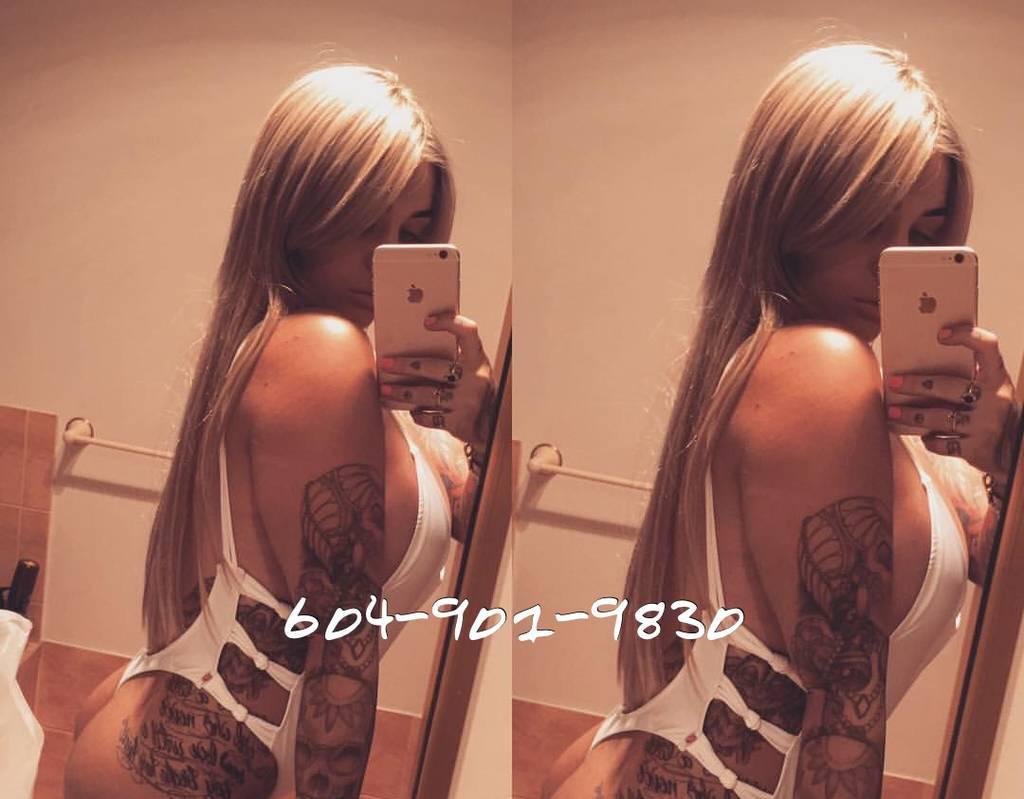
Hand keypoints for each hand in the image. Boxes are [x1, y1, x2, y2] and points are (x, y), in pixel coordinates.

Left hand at [378, 312, 494, 448]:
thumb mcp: (473, 371)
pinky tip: (412, 411)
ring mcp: (468, 402)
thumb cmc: (475, 392)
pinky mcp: (459, 423)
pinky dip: (418, 415)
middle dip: (406, 365)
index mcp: (479, 360)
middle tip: (385, 363)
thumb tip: (415, 343)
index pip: (468, 332)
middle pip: (434, 367)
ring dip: (401, 392)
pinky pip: (430, 417)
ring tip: (384, 389)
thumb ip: (456, 358)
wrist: (492, 428)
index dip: (449, 322)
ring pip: (426, 394)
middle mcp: (476, 379)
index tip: (427, 321)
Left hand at [886, 323, 1019, 481]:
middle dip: (916, 384)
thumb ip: (970, 376)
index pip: (988, 346)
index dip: (967, 336)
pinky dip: (931, 441)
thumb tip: (922, 362)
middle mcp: (995, 399)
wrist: (1018, 450)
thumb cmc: (995, 413)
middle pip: (948, 386)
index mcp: (997, 378)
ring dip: (911, 415)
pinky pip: (944, 444)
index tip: (941, 334)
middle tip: (894, 382)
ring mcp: (986, 425)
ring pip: (939, 417)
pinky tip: (925, 437)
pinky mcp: (977, 448)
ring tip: (892, 412)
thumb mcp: (992, 389)